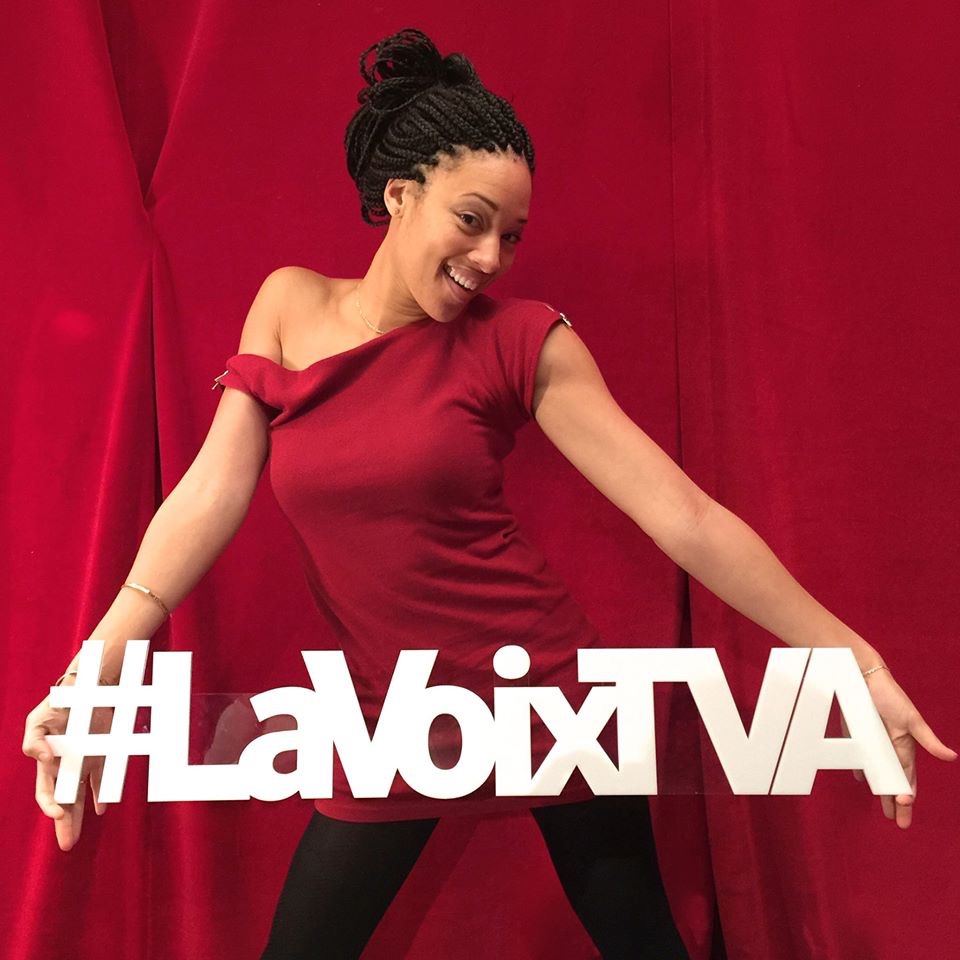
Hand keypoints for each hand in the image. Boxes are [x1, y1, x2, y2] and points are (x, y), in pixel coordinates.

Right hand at [22, 683, 109, 850]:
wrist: (88, 687)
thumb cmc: (58, 704)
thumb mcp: (39, 720)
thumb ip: (34, 741)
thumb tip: (40, 758)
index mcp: (48, 761)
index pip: (46, 790)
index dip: (50, 804)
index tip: (58, 815)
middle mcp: (66, 765)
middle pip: (63, 800)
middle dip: (64, 823)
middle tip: (66, 845)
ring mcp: (84, 762)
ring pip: (80, 795)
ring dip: (79, 816)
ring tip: (74, 838)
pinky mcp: (101, 754)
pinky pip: (102, 778)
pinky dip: (101, 793)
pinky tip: (101, 808)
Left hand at [846, 668, 956, 828]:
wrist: (863, 674)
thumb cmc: (890, 695)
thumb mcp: (910, 719)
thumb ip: (928, 739)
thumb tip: (951, 758)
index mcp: (903, 744)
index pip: (906, 776)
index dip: (907, 794)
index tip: (904, 811)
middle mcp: (889, 745)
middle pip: (894, 778)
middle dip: (897, 800)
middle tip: (898, 823)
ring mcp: (873, 739)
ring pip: (879, 770)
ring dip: (881, 788)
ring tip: (883, 808)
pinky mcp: (856, 731)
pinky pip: (861, 754)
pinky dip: (862, 767)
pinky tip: (860, 778)